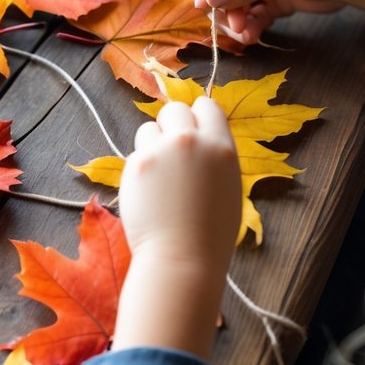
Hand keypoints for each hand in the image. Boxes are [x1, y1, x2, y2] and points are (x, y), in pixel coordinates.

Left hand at [113, 98, 240, 358]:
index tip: (193, 129)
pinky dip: (140, 168)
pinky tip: (149, 193)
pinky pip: (135, 154)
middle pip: (174, 110)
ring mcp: (161, 151)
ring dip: (151, 145)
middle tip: (172, 151)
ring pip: (148, 129)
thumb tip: (199, 134)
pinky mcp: (136, 164)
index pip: (207, 106)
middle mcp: (191, 142)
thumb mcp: (228, 186)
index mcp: (221, 147)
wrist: (182, 259)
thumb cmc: (210, 232)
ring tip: (161, 179)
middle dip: (171, 125)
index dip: (198, 117)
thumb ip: (213, 156)